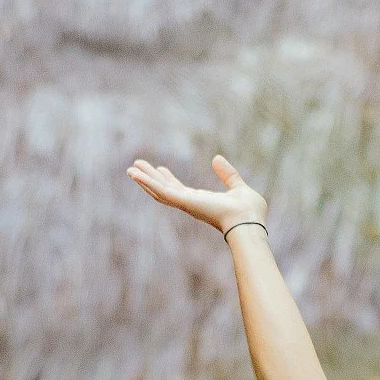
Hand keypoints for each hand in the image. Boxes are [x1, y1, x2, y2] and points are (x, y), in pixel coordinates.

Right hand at [126, 151, 267, 240]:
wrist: (248, 221)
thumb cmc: (249, 211)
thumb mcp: (238, 186)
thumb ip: (228, 174)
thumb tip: (216, 159)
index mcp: (203, 201)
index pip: (181, 190)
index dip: (169, 179)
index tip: (161, 168)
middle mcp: (191, 204)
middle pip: (165, 190)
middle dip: (151, 179)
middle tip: (136, 168)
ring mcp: (186, 204)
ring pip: (159, 191)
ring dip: (144, 180)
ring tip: (130, 169)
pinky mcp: (183, 202)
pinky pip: (161, 191)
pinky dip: (147, 183)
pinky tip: (135, 174)